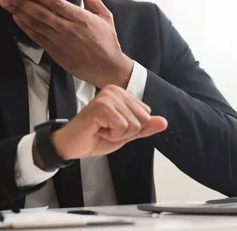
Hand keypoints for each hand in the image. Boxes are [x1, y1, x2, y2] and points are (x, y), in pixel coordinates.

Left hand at [0, 0, 132, 88]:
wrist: (108, 68)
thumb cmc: (107, 40)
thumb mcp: (104, 16)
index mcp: (81, 18)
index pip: (56, 4)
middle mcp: (69, 29)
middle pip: (41, 13)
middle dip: (22, 3)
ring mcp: (61, 42)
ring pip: (37, 25)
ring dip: (20, 13)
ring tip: (7, 4)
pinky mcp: (56, 53)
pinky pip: (37, 38)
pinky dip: (26, 28)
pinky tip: (17, 19)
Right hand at [46, 85, 167, 161]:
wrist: (73, 145)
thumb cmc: (95, 136)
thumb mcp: (126, 134)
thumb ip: (144, 127)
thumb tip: (164, 122)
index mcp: (122, 93)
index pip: (147, 114)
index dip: (132, 128)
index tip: (113, 127)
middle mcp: (115, 91)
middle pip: (143, 119)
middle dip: (127, 132)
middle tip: (107, 129)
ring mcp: (108, 97)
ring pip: (134, 125)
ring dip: (118, 134)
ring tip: (101, 129)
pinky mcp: (102, 106)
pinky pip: (122, 127)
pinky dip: (111, 135)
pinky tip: (98, 130)